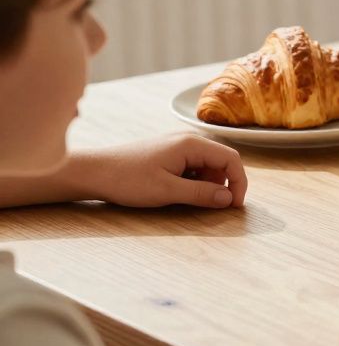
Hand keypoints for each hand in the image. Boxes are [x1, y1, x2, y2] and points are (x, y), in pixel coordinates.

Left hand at [80, 134, 246, 208]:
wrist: (93, 172)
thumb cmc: (127, 180)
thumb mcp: (167, 191)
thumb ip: (201, 194)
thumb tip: (228, 199)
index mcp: (192, 144)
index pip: (231, 159)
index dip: (239, 183)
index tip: (234, 205)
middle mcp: (188, 139)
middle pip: (221, 161)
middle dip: (222, 184)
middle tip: (210, 205)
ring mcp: (177, 145)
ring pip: (207, 164)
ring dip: (206, 183)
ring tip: (186, 198)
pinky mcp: (168, 152)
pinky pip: (193, 165)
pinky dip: (193, 180)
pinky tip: (176, 191)